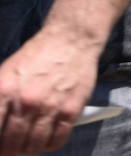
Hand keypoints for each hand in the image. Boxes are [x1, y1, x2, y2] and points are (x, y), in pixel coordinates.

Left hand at [0, 28, 99, 155]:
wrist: (70, 40)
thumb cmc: (37, 56)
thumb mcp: (6, 74)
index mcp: (4, 91)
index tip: (0, 147)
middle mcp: (25, 102)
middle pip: (12, 143)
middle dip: (10, 150)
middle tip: (12, 148)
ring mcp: (49, 107)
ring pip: (34, 145)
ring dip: (30, 149)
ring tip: (30, 145)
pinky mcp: (70, 109)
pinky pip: (57, 140)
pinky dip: (50, 145)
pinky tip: (47, 140)